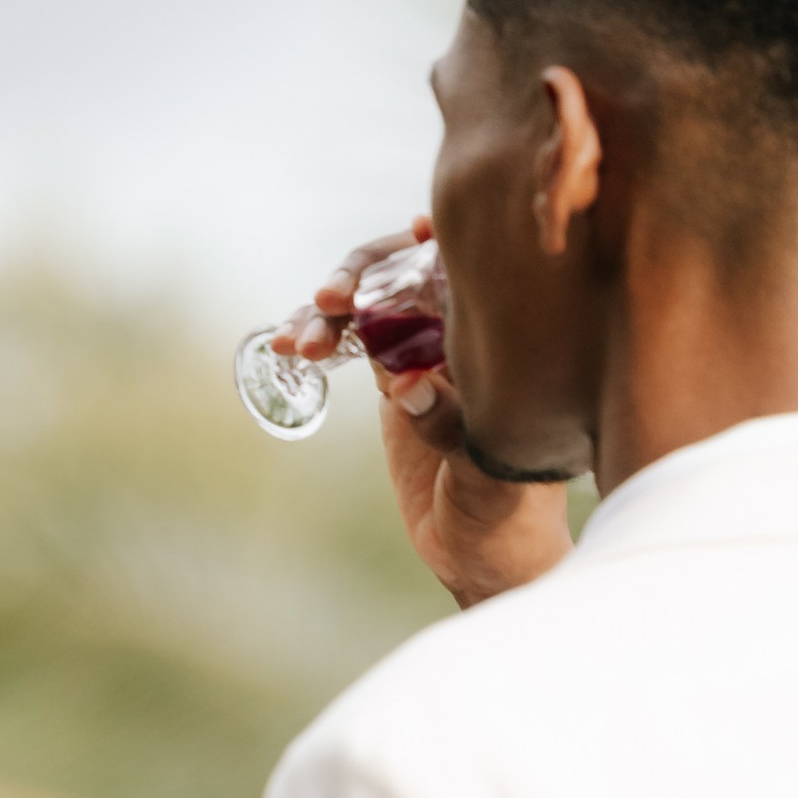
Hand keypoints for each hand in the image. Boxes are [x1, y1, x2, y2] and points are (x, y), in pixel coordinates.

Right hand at [313, 218, 573, 612]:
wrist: (482, 557)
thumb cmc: (509, 518)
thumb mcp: (487, 476)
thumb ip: (452, 427)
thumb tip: (406, 384)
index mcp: (506, 342)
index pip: (467, 270)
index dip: (432, 247)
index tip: (407, 241)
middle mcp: (466, 335)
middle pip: (408, 274)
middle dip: (363, 277)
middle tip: (330, 301)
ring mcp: (426, 354)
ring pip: (372, 304)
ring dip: (329, 312)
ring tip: (298, 343)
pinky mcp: (394, 379)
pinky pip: (353, 340)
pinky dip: (318, 337)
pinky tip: (288, 345)